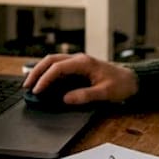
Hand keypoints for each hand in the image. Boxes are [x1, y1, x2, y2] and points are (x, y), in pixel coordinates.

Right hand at [22, 53, 137, 104]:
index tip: (37, 90)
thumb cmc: (121, 84)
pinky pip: (58, 66)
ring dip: (40, 70)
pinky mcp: (78, 68)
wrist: (131, 80)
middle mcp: (79, 59)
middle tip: (26, 85)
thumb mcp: (105, 93)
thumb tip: (66, 99)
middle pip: (51, 60)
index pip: (58, 67)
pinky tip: (42, 81)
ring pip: (53, 61)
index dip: (45, 79)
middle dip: (36, 71)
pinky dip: (47, 72)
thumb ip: (85, 95)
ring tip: (30, 83)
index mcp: (84, 63)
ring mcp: (78, 62)